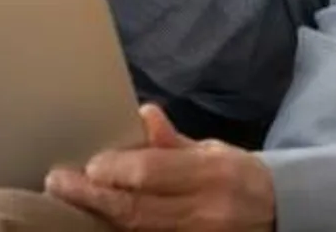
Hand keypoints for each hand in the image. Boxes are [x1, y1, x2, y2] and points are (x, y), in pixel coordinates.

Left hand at [45, 105, 276, 231]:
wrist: (277, 213)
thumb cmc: (238, 175)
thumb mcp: (213, 149)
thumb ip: (174, 140)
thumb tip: (143, 115)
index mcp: (210, 172)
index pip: (151, 173)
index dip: (114, 170)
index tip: (87, 164)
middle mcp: (203, 209)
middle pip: (136, 209)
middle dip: (92, 197)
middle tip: (58, 183)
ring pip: (137, 230)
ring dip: (99, 216)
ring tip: (68, 200)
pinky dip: (120, 229)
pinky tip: (97, 219)